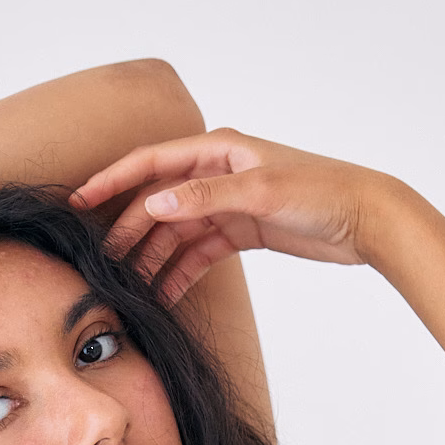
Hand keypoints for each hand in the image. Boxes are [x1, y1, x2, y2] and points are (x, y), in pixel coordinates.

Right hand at [72, 128, 381, 304]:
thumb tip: (155, 205)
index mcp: (218, 150)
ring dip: (154, 258)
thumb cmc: (321, 192)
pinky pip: (200, 252)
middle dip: (130, 232)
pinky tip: (165, 294)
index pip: (151, 163)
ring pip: (177, 232)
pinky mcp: (242, 231)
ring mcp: (229, 203)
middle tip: (104, 264)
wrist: (366, 219)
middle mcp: (218, 172)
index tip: (79, 203)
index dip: (113, 182)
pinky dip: (181, 272)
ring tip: (131, 288)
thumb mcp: (261, 192)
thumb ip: (206, 198)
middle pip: (159, 202)